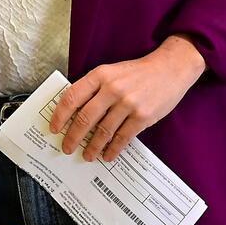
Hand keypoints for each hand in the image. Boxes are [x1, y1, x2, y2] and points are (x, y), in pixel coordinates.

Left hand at [51, 36, 205, 162]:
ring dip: (92, 147)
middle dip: (73, 136)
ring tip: (87, 155)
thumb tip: (75, 112)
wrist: (170, 69)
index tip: (54, 128)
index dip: (60, 115)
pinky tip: (107, 155)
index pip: (72, 96)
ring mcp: (128, 103)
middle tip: (67, 148)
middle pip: (85, 118)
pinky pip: (122, 138)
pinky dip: (112, 149)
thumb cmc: (138, 73)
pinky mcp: (142, 116)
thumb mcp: (112, 72)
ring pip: (103, 131)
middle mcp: (112, 88)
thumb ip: (94, 88)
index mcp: (100, 75)